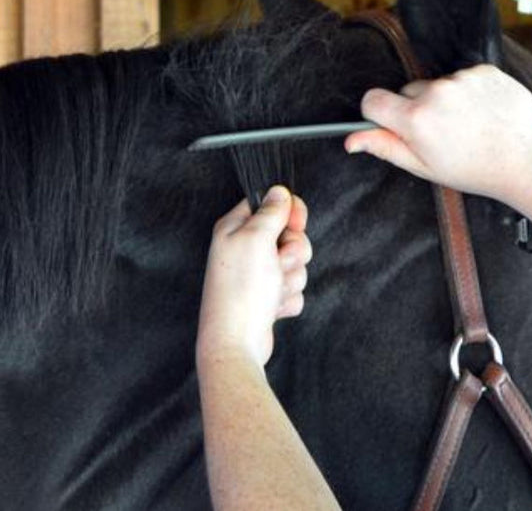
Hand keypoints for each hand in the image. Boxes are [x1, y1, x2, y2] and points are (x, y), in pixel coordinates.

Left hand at [197, 186, 311, 367]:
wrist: (236, 342)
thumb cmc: (242, 289)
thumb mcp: (256, 239)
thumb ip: (270, 212)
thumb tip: (279, 191)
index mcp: (235, 229)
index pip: (270, 204)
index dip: (289, 212)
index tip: (296, 223)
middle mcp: (244, 249)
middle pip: (290, 236)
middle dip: (294, 252)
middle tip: (279, 263)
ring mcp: (256, 275)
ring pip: (295, 265)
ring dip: (291, 279)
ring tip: (272, 291)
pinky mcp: (266, 298)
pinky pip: (293, 290)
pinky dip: (287, 299)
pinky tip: (271, 308)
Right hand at [344, 64, 531, 200]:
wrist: (527, 161)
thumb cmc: (475, 170)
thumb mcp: (423, 166)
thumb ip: (384, 147)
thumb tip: (351, 140)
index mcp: (415, 119)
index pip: (372, 100)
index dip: (378, 113)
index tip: (391, 124)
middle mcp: (435, 93)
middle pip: (407, 91)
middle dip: (416, 109)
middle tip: (441, 134)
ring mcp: (462, 79)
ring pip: (437, 85)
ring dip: (445, 101)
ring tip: (468, 125)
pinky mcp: (484, 71)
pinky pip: (463, 77)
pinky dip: (469, 92)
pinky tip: (483, 113)